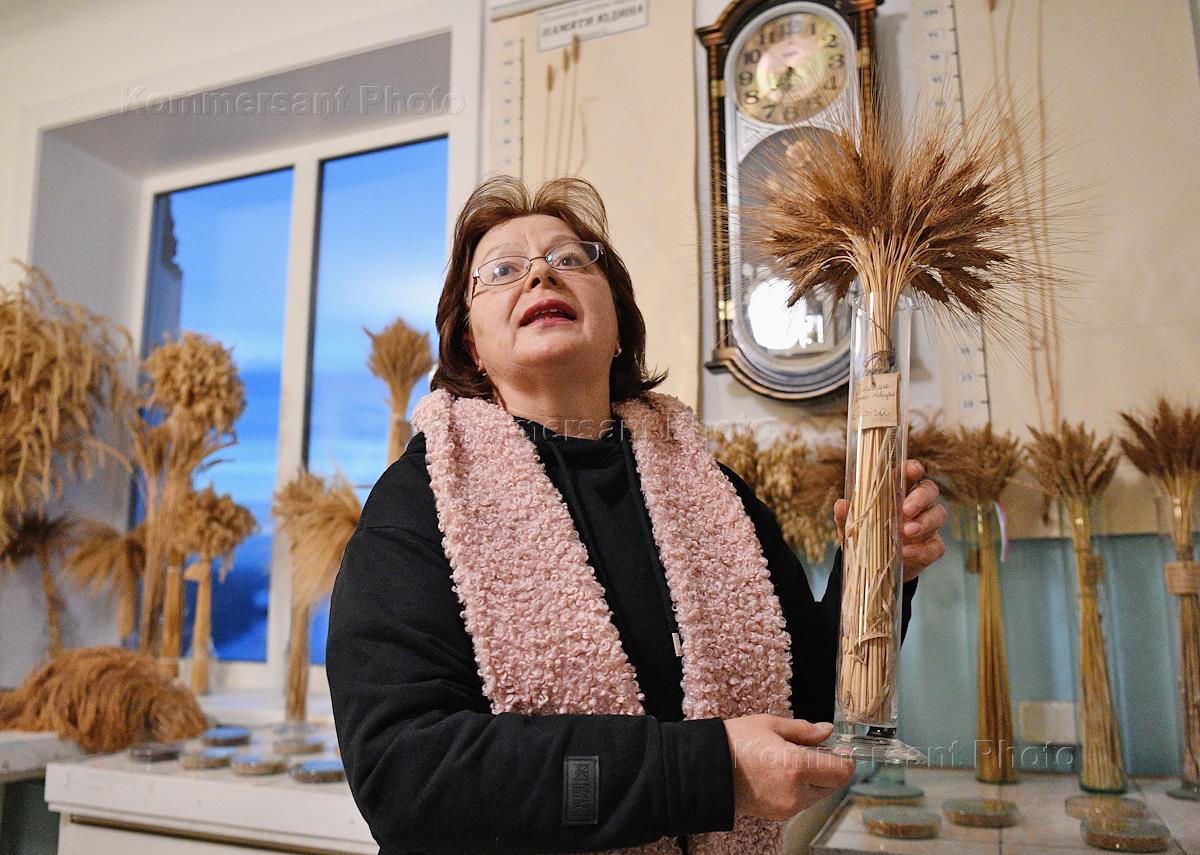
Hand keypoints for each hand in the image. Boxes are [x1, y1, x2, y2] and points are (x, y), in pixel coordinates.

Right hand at [722, 716, 854, 820]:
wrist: (705, 771)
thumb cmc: (734, 743)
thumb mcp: (769, 725)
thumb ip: (803, 730)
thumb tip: (826, 731)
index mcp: (797, 766)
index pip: (841, 772)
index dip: (845, 760)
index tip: (840, 749)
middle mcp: (796, 792)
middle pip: (832, 785)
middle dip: (828, 769)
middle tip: (811, 752)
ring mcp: (787, 807)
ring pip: (816, 795)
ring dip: (813, 780)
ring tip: (789, 761)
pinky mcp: (778, 815)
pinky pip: (800, 802)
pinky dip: (798, 789)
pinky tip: (780, 773)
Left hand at [833, 460, 947, 581]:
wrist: (875, 567)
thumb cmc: (866, 537)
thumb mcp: (852, 527)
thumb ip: (847, 516)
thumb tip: (841, 504)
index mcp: (898, 491)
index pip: (910, 473)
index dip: (913, 468)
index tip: (912, 470)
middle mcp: (917, 505)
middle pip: (930, 489)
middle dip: (921, 497)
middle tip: (906, 509)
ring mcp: (928, 526)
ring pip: (939, 514)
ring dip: (925, 522)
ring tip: (906, 531)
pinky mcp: (931, 547)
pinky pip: (936, 546)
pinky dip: (922, 549)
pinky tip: (905, 552)